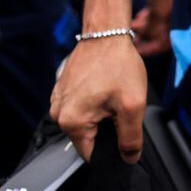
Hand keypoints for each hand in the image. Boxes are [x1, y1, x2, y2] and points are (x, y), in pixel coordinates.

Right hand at [51, 33, 146, 162]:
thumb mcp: (132, 105)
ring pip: (85, 122)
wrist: (106, 33)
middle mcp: (58, 113)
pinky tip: (104, 88)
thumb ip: (131, 137)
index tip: (121, 132)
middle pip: (88, 137)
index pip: (91, 154)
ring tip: (111, 94)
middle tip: (118, 106)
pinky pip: (80, 107)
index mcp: (71, 122)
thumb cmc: (117, 63)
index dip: (111, 148)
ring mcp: (58, 100)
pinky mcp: (62, 90)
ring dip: (100, 114)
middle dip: (106, 128)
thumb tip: (129, 158)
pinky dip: (93, 102)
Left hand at [132, 0, 177, 56]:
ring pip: (155, 25)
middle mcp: (176, 20)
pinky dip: (146, 19)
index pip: (163, 45)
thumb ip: (152, 28)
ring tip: (131, 27)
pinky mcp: (165, 1)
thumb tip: (144, 40)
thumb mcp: (158, 12)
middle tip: (128, 41)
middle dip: (143, 39)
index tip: (133, 51)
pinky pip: (155, 16)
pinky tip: (137, 18)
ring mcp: (170, 10)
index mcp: (178, 26)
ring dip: (143, 28)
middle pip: (158, 36)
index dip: (148, 50)